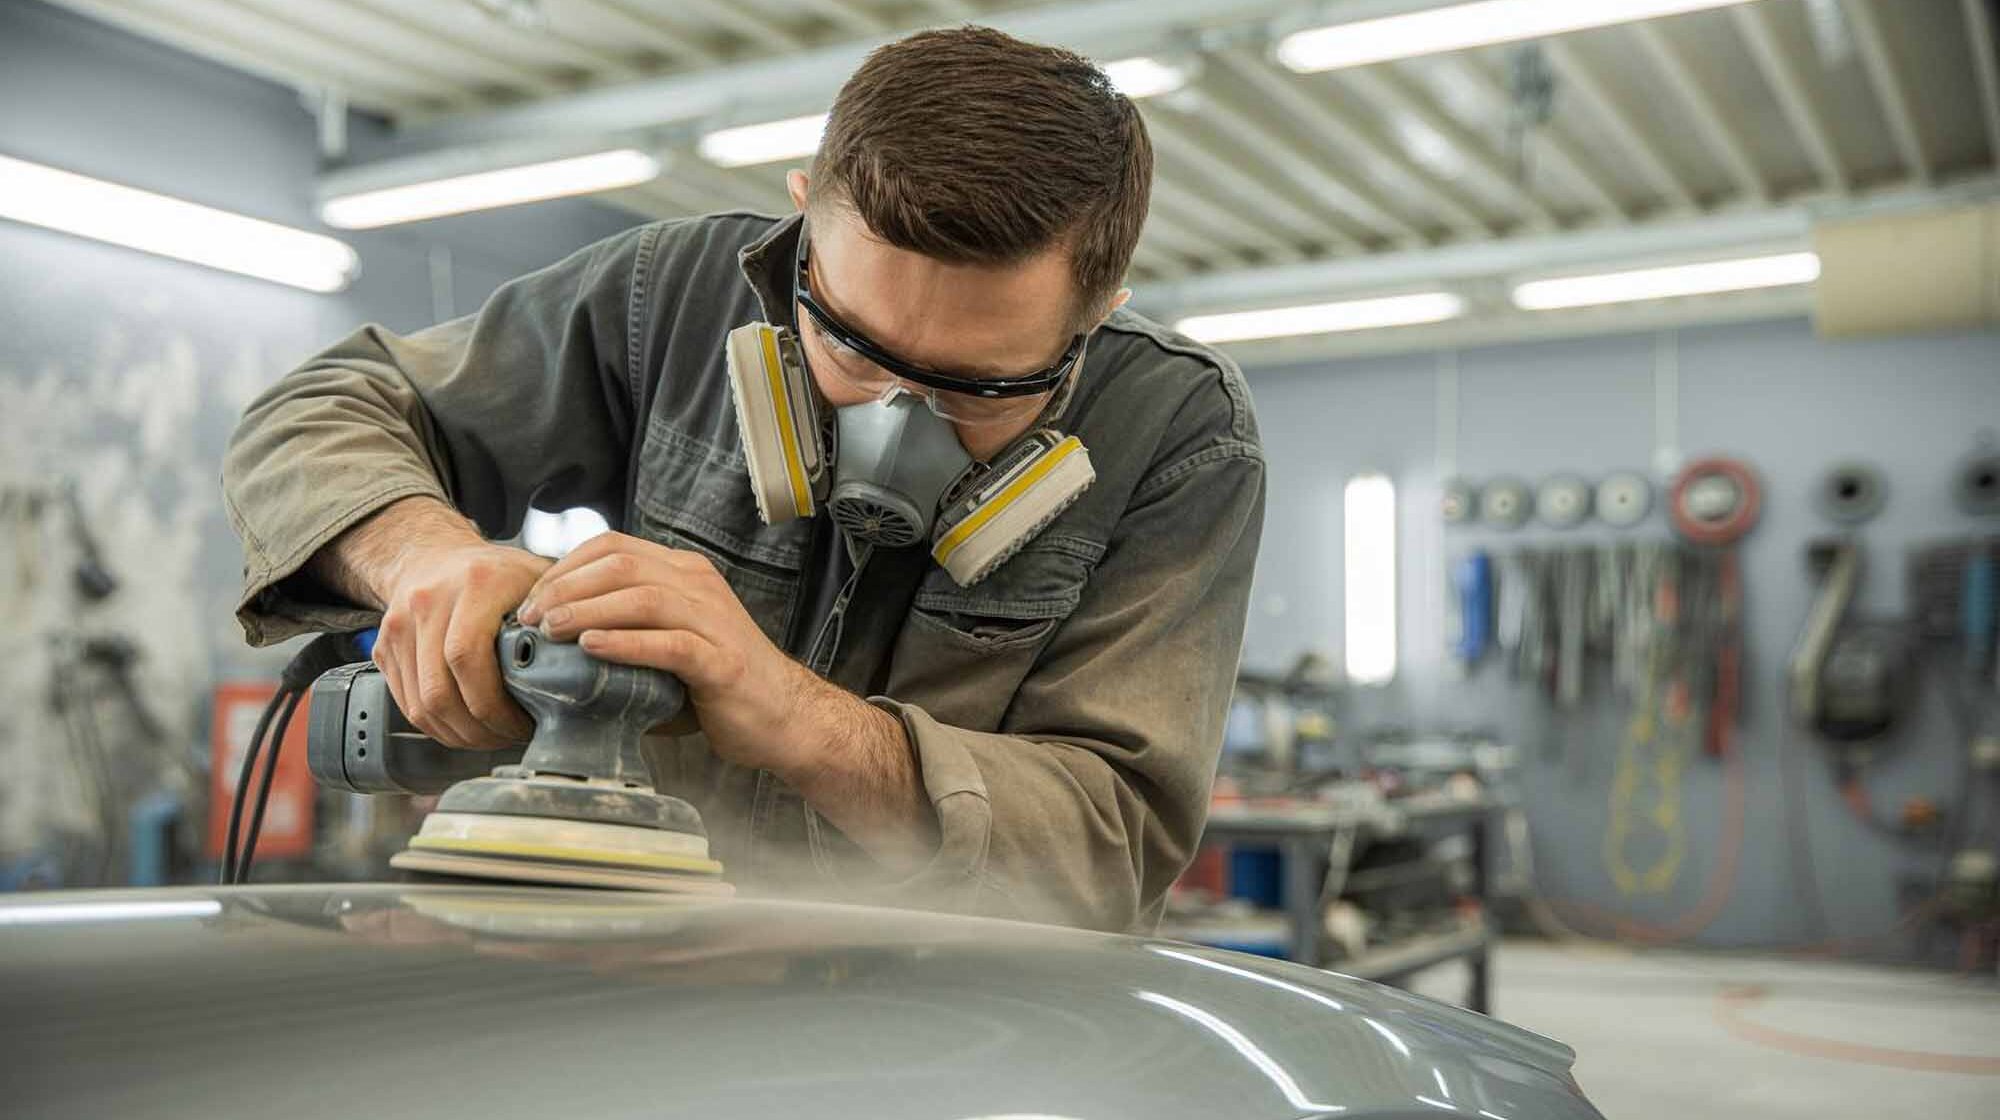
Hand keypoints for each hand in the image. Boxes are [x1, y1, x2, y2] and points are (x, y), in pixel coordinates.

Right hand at [373, 541, 549, 749]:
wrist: (434, 555)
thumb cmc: (497, 574)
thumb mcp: (536, 579)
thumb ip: (559, 615)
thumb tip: (581, 665)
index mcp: (475, 583)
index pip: (467, 657)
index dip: (495, 703)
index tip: (523, 721)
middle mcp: (428, 601)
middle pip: (441, 691)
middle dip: (479, 728)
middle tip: (510, 737)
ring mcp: (399, 625)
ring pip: (421, 705)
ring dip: (458, 735)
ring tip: (491, 737)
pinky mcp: (383, 647)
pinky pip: (406, 704)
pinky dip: (437, 726)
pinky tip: (466, 727)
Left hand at [517, 533, 819, 774]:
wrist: (783, 717)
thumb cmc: (716, 685)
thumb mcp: (668, 640)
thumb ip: (626, 628)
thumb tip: (552, 638)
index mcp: (685, 574)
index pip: (614, 547)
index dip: (565, 567)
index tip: (532, 598)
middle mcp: (700, 586)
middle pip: (621, 565)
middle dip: (564, 587)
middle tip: (529, 617)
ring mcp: (714, 620)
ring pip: (641, 597)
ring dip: (586, 611)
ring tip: (550, 630)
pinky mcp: (721, 661)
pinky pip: (668, 643)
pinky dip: (624, 644)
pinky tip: (591, 649)